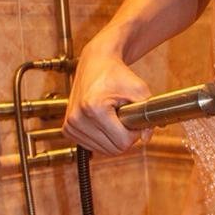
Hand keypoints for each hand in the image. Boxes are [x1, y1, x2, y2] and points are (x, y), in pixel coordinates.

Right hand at [62, 30, 153, 154]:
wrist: (96, 63)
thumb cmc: (117, 74)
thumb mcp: (139, 90)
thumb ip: (147, 115)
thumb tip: (146, 138)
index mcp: (93, 108)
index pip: (122, 142)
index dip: (134, 134)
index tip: (134, 119)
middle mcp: (77, 117)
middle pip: (113, 150)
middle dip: (124, 137)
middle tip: (125, 118)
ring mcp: (70, 124)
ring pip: (103, 151)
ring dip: (113, 138)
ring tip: (113, 117)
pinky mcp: (68, 129)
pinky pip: (92, 146)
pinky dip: (102, 138)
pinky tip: (103, 122)